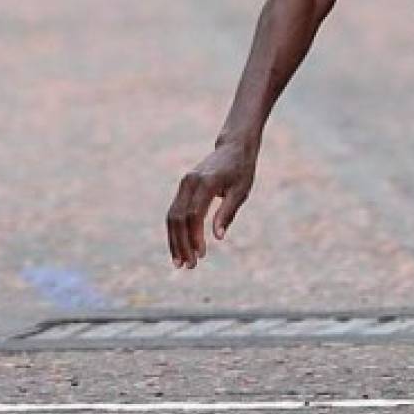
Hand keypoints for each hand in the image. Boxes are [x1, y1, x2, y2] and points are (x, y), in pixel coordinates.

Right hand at [166, 143, 254, 268]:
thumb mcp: (241, 191)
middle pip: (179, 217)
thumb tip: (218, 237)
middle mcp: (190, 182)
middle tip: (190, 266)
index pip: (195, 214)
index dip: (195, 237)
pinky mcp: (182, 188)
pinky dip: (174, 231)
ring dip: (174, 241)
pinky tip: (179, 248)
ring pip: (172, 216)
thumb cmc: (241, 170)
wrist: (233, 147)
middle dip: (182, 244)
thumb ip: (228, 212)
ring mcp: (184, 184)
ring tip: (180, 263)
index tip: (201, 255)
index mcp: (207, 182)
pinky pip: (174, 212)